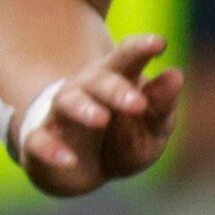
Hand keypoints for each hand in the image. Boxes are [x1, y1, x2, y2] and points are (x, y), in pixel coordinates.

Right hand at [19, 35, 182, 197]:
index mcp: (119, 78)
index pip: (129, 55)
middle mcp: (86, 88)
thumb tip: (176, 74)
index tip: (159, 43)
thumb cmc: (126, 138)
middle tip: (137, 103)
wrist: (84, 170)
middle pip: (100, 79)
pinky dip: (52, 150)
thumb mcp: (153, 125)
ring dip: (85, 110)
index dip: (142, 47)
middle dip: (117, 89)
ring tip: (102, 120)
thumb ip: (162, 104)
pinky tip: (69, 160)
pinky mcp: (39, 140)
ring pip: (69, 102)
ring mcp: (60, 112)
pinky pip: (39, 141)